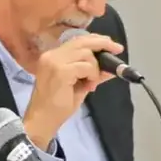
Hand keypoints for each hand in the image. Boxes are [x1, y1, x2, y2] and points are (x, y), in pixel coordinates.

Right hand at [23, 31, 120, 148]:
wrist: (43, 119)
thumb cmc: (57, 106)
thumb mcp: (79, 85)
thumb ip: (92, 73)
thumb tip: (111, 68)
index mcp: (52, 56)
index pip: (77, 41)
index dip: (95, 40)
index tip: (110, 43)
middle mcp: (52, 55)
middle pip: (83, 41)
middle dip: (103, 44)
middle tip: (118, 49)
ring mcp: (55, 62)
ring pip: (87, 54)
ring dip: (95, 68)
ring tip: (91, 83)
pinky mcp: (61, 71)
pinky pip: (87, 66)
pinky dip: (92, 75)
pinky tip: (89, 86)